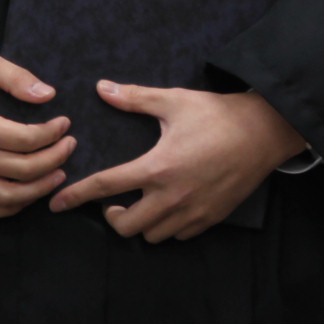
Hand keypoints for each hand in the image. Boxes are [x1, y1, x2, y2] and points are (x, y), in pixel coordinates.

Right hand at [0, 52, 75, 218]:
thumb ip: (16, 77)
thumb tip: (48, 95)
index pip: (25, 140)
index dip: (53, 134)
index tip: (65, 123)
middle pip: (21, 170)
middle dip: (55, 159)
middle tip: (70, 145)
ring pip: (6, 197)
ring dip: (39, 189)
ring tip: (59, 173)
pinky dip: (11, 206)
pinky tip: (30, 192)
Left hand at [48, 82, 306, 240]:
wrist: (266, 132)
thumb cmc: (218, 114)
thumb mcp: (174, 101)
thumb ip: (135, 99)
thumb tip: (102, 88)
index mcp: (157, 168)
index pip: (105, 186)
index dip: (76, 196)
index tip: (57, 204)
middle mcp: (171, 196)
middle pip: (126, 226)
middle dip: (112, 217)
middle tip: (112, 203)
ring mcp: (192, 211)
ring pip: (152, 235)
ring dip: (141, 224)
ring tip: (142, 205)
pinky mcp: (211, 218)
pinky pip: (179, 235)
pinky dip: (168, 227)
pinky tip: (169, 209)